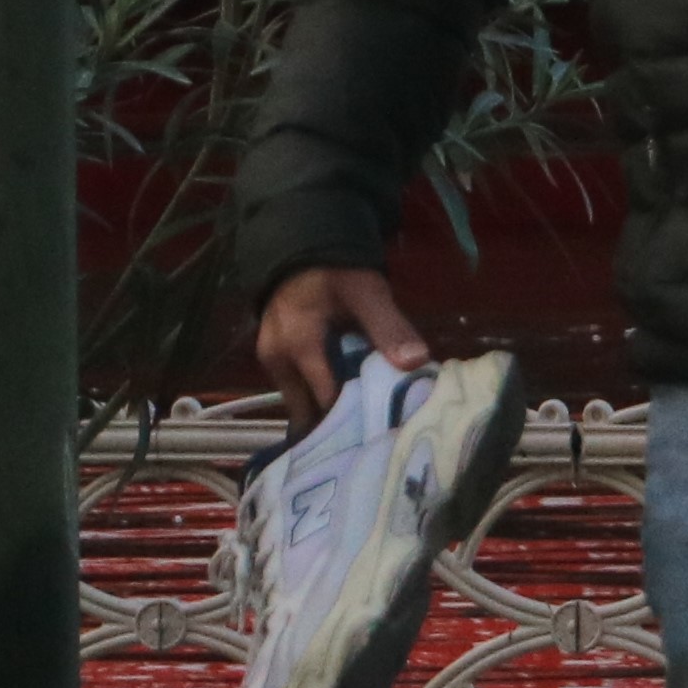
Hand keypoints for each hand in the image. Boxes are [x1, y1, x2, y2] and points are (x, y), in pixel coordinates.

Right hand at [254, 263, 432, 421]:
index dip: (354, 421)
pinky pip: (298, 390)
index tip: (381, 437)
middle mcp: (277, 360)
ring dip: (328, 414)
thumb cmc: (337, 270)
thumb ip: (389, 327)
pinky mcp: (274, 360)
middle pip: (309, 410)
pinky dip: (319, 397)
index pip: (327, 401)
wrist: (303, 248)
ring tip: (363, 426)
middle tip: (373, 439)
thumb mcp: (368, 293)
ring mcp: (271, 362)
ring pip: (302, 403)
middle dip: (338, 426)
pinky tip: (346, 404)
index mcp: (298, 346)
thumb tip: (416, 362)